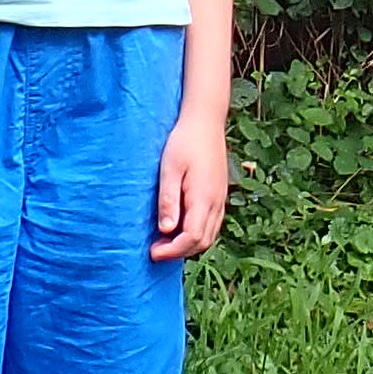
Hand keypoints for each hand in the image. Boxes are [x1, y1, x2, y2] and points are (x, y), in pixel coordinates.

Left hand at [151, 110, 230, 259]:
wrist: (205, 121)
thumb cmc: (184, 141)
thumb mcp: (169, 168)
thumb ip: (168, 199)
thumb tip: (166, 229)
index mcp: (203, 197)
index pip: (191, 237)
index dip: (172, 250)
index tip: (152, 252)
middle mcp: (216, 202)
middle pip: (202, 241)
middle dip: (179, 252)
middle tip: (155, 249)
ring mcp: (220, 199)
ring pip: (209, 235)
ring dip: (188, 245)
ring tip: (165, 242)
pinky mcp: (219, 195)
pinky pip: (212, 224)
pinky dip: (197, 234)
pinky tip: (180, 227)